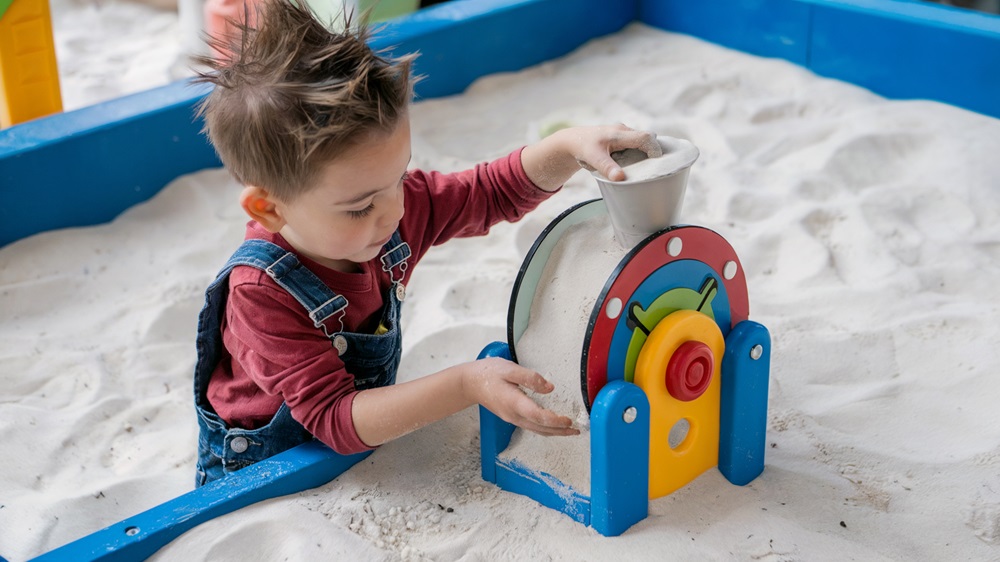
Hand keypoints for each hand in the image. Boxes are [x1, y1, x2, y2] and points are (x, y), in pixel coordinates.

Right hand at [461, 357, 578, 436]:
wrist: (469, 383)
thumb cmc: (487, 373)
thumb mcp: (509, 369)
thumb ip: (530, 378)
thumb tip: (550, 388)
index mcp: (514, 403)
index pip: (539, 416)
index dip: (555, 420)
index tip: (568, 420)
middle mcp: (514, 415)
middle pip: (541, 428)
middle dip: (560, 431)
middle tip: (576, 430)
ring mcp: (512, 418)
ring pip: (536, 430)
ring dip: (554, 432)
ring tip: (569, 431)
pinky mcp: (511, 417)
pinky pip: (531, 426)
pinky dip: (545, 428)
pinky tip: (552, 425)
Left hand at [521, 124, 661, 189]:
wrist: (573, 141)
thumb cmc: (583, 148)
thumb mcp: (593, 159)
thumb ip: (607, 168)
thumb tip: (620, 179)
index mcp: (618, 133)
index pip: (644, 137)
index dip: (654, 148)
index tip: (658, 161)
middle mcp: (623, 130)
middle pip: (646, 137)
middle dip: (653, 149)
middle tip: (657, 166)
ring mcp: (623, 133)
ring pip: (641, 140)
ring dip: (646, 151)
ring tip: (649, 167)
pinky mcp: (622, 138)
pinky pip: (636, 143)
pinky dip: (640, 152)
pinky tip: (638, 164)